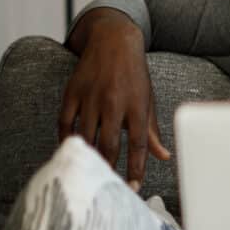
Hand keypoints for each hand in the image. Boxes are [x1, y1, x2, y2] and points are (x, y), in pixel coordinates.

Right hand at [59, 10, 170, 191]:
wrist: (114, 41)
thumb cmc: (134, 76)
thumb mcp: (148, 100)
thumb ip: (152, 131)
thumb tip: (164, 157)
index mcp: (137, 106)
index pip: (138, 145)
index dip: (136, 169)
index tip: (133, 187)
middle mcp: (114, 103)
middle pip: (110, 145)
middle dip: (109, 168)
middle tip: (108, 184)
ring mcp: (91, 97)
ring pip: (87, 136)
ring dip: (89, 157)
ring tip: (91, 172)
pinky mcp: (72, 92)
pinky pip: (65, 123)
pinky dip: (67, 140)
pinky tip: (73, 151)